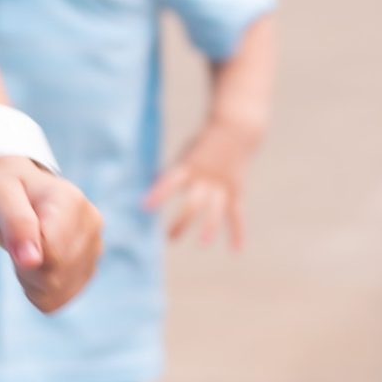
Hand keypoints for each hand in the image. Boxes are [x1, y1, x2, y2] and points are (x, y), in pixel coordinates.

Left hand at [0, 156, 101, 313]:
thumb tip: (31, 261)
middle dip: (26, 269)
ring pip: (58, 292)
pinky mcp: (89, 269)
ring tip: (27, 251)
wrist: (18, 191)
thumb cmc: (5, 190)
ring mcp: (95, 248)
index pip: (52, 255)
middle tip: (17, 243)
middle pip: (55, 277)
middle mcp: (92, 224)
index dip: (24, 256)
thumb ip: (16, 224)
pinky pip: (59, 300)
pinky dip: (40, 291)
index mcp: (72, 202)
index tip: (15, 236)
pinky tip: (36, 267)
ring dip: (31, 281)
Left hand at [144, 120, 261, 248]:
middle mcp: (205, 178)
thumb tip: (151, 187)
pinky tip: (236, 250)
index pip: (171, 182)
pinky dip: (237, 232)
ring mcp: (222, 185)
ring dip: (210, 227)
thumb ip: (172, 173)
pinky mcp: (236, 191)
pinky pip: (236, 214)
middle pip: (194, 202)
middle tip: (169, 238)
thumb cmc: (201, 145)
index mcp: (189, 167)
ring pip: (216, 209)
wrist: (235, 131)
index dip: (158, 193)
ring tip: (203, 244)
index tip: (144, 207)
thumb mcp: (184, 154)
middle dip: (181, 220)